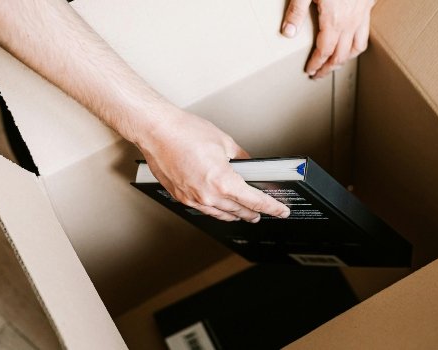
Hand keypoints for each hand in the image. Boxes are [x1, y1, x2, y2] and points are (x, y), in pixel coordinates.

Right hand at [135, 108, 290, 222]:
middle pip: (239, 211)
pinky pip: (205, 210)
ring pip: (221, 214)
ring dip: (236, 215)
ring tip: (245, 214)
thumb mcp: (224, 142)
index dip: (271, 208)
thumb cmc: (185, 132)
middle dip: (255, 213)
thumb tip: (249, 166)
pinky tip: (221, 207)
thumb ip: (241, 158)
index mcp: (222, 182)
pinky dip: (217, 210)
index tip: (281, 211)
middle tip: (265, 213)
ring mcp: (193, 198)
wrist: (156, 131)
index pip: (255, 201)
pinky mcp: (181, 197)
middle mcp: (207, 195)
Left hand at [282, 0, 373, 78]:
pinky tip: (352, 43)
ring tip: (337, 65)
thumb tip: (287, 32)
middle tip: (320, 75)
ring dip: (346, 60)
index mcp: (333, 21)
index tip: (310, 71)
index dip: (317, 64)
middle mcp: (350, 23)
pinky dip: (358, 44)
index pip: (324, 51)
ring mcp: (361, 16)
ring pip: (357, 47)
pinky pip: (365, 33)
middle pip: (340, 54)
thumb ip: (296, 11)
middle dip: (329, 68)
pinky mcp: (368, 8)